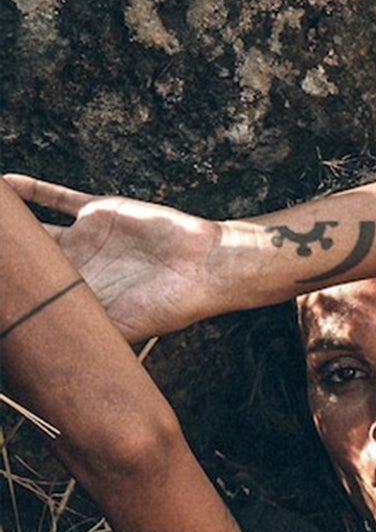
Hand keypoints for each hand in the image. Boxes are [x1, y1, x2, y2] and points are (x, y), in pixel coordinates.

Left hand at [2, 176, 222, 340]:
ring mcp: (86, 239)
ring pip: (37, 228)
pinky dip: (32, 191)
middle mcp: (79, 268)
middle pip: (30, 261)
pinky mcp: (98, 213)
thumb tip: (46, 347)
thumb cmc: (168, 305)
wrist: (200, 267)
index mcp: (81, 298)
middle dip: (7, 259)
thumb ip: (86, 331)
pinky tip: (5, 185)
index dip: (12, 294)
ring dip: (12, 225)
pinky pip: (58, 198)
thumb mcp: (121, 329)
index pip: (34, 295)